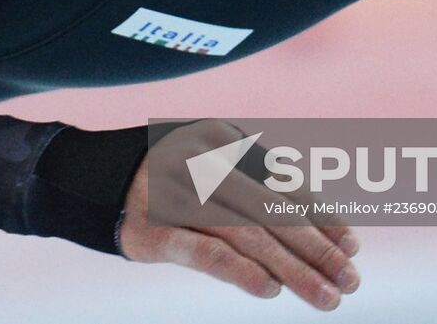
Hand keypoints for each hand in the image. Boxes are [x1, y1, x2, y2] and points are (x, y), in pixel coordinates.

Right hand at [116, 120, 359, 311]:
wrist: (85, 182)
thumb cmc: (162, 180)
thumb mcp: (207, 167)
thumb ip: (254, 189)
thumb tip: (325, 233)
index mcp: (219, 140)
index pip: (281, 181)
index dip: (321, 215)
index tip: (351, 246)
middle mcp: (200, 161)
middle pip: (271, 210)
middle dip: (317, 247)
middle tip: (350, 281)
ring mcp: (174, 194)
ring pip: (247, 234)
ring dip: (294, 269)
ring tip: (327, 297)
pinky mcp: (152, 230)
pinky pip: (205, 251)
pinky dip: (240, 270)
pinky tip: (270, 290)